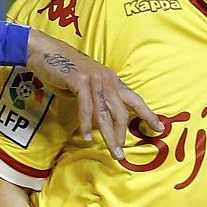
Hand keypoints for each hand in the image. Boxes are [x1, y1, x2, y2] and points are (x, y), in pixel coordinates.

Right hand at [26, 31, 162, 159]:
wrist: (46, 52)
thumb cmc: (65, 71)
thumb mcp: (87, 86)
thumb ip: (96, 100)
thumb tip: (102, 121)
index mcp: (112, 81)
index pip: (135, 100)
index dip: (148, 114)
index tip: (160, 128)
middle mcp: (108, 80)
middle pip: (121, 112)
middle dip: (123, 135)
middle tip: (122, 154)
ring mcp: (95, 80)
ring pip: (105, 114)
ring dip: (109, 135)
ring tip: (113, 151)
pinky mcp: (80, 81)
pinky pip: (86, 108)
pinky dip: (87, 125)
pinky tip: (87, 137)